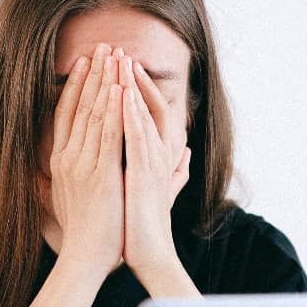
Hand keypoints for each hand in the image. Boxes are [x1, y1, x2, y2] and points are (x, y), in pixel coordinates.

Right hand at [47, 43, 125, 277]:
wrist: (85, 257)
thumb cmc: (81, 234)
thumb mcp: (64, 202)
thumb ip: (58, 183)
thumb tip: (46, 174)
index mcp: (60, 162)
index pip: (66, 114)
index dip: (76, 86)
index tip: (85, 63)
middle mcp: (67, 158)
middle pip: (79, 106)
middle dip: (93, 74)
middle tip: (103, 47)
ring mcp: (83, 165)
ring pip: (93, 114)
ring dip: (105, 82)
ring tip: (114, 56)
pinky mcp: (101, 174)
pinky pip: (108, 135)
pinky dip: (113, 110)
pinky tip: (120, 89)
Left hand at [120, 55, 191, 276]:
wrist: (150, 256)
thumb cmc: (147, 228)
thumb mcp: (159, 192)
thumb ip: (174, 172)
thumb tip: (187, 156)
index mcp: (158, 158)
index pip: (148, 114)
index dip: (137, 90)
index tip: (122, 68)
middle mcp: (159, 156)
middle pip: (147, 107)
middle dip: (132, 79)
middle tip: (119, 51)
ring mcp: (153, 164)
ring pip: (142, 116)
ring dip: (131, 87)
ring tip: (121, 61)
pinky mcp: (144, 175)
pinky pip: (136, 138)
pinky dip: (129, 114)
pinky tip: (120, 95)